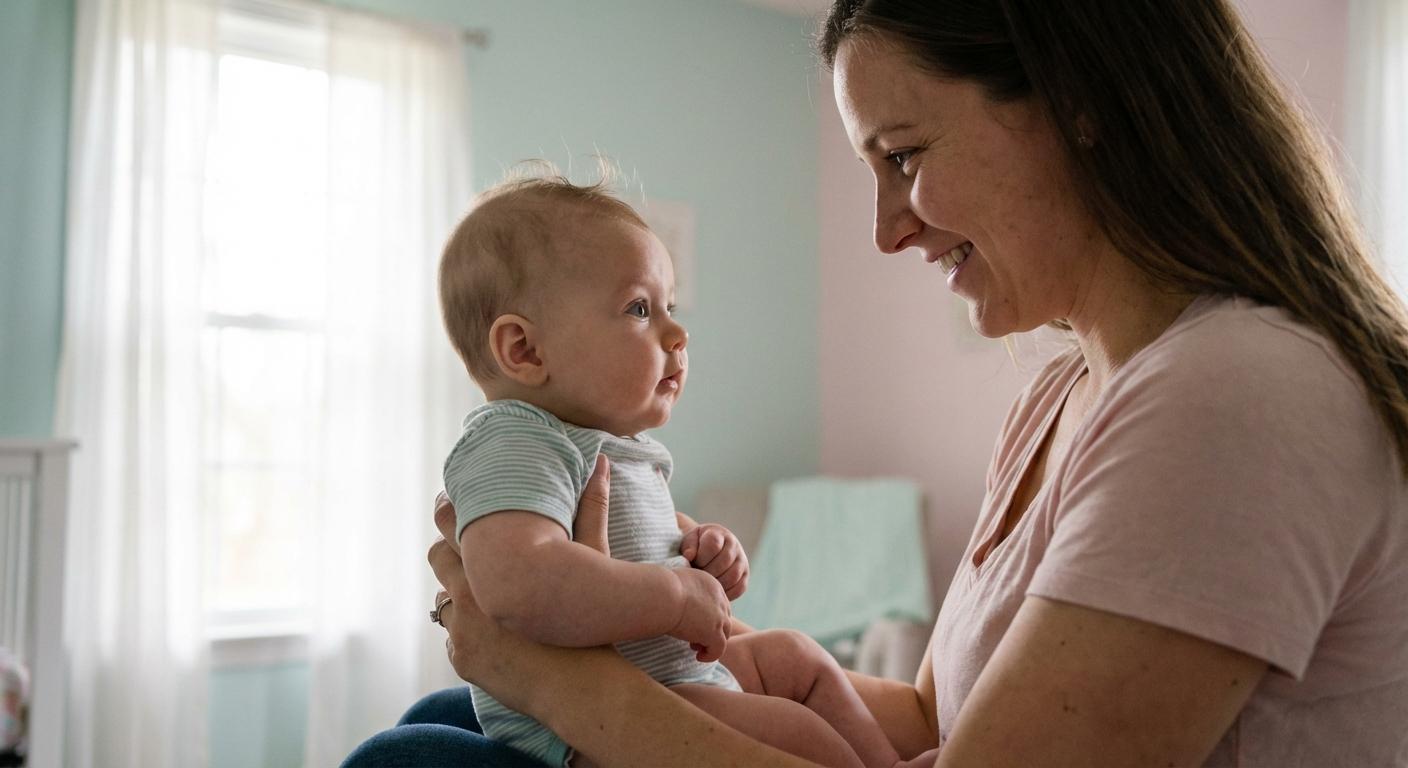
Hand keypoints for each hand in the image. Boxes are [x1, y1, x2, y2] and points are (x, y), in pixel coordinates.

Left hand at [426, 455, 616, 710]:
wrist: (582, 689)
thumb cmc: (589, 622)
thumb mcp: (592, 559)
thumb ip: (591, 508)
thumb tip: (601, 462)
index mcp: (488, 565)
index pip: (450, 524)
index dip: (452, 510)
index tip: (455, 500)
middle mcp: (466, 595)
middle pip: (437, 555)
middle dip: (447, 546)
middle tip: (461, 537)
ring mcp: (460, 631)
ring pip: (443, 597)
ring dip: (458, 589)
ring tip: (481, 584)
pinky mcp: (462, 659)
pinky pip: (454, 633)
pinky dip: (468, 626)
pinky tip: (492, 624)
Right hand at [667, 567, 730, 662]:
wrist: (662, 595)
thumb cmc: (658, 589)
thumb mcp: (677, 583)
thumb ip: (683, 590)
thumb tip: (672, 598)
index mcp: (711, 584)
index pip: (717, 604)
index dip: (707, 616)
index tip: (692, 623)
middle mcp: (719, 598)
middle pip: (724, 619)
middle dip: (711, 630)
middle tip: (694, 638)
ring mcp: (719, 616)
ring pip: (724, 634)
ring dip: (711, 643)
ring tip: (694, 648)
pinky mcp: (714, 632)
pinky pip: (719, 649)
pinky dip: (711, 655)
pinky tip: (699, 657)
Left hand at [679, 523, 748, 599]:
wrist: (706, 550)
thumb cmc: (695, 546)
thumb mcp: (689, 542)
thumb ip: (689, 547)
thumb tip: (689, 556)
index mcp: (718, 533)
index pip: (714, 544)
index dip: (701, 556)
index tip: (693, 562)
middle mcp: (734, 545)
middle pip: (725, 560)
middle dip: (708, 571)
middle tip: (698, 577)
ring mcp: (741, 560)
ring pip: (733, 575)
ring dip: (717, 583)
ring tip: (705, 585)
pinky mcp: (745, 575)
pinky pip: (739, 587)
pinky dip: (726, 593)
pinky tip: (714, 592)